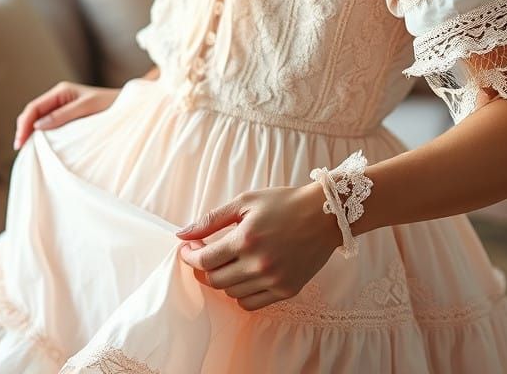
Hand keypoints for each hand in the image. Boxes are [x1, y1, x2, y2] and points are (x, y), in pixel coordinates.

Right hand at [13, 81, 119, 149]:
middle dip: (23, 129)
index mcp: (61, 91)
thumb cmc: (110, 104)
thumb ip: (63, 115)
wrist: (127, 107)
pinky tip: (38, 146)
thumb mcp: (87, 108)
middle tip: (20, 149)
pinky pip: (48, 125)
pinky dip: (40, 135)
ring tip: (26, 149)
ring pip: (38, 120)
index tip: (20, 142)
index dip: (24, 124)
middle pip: (32, 113)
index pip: (34, 107)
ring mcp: (62, 107)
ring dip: (30, 132)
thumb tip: (38, 126)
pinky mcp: (67, 117)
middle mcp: (59, 97)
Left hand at [175, 182, 341, 311]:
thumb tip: (182, 233)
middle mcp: (258, 264)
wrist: (324, 214)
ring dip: (222, 278)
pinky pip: (251, 304)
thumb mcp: (245, 201)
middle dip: (203, 267)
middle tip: (204, 252)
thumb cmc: (283, 203)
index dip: (190, 255)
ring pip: (231, 293)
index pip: (205, 260)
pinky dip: (240, 293)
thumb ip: (212, 219)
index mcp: (246, 239)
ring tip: (227, 261)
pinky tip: (243, 275)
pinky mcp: (286, 290)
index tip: (188, 247)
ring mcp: (273, 280)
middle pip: (215, 279)